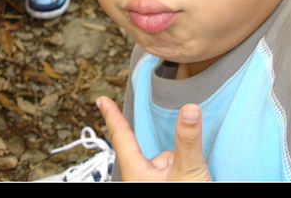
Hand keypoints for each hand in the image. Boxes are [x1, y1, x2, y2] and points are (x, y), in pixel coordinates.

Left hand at [96, 96, 211, 180]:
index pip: (123, 137)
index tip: (100, 100)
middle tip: (185, 178)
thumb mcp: (189, 174)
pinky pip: (172, 179)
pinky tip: (187, 185)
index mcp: (136, 174)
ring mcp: (148, 187)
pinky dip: (180, 181)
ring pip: (168, 169)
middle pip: (157, 155)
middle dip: (173, 160)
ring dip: (179, 175)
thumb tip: (189, 110)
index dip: (112, 116)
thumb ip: (188, 142)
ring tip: (190, 186)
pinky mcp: (161, 189)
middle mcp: (138, 182)